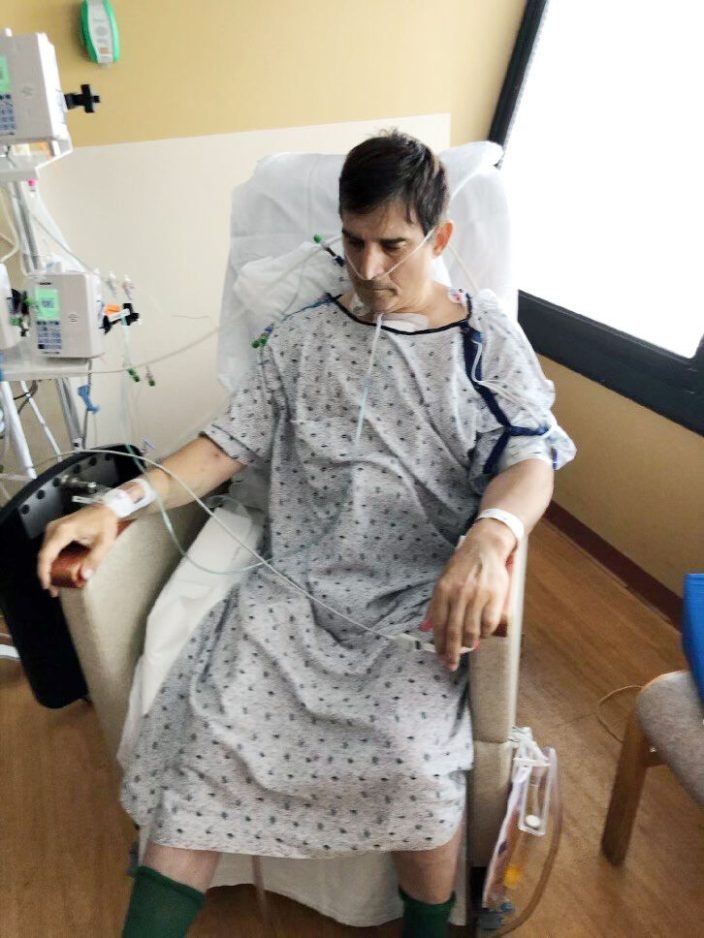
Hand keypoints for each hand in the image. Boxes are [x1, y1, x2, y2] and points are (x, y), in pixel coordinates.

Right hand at [37, 504, 119, 597]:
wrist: (107, 507)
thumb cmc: (105, 522)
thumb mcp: (104, 543)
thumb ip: (94, 559)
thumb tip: (84, 576)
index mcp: (64, 531)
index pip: (46, 555)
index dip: (44, 572)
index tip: (47, 585)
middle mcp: (54, 528)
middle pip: (43, 555)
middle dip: (46, 573)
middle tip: (54, 589)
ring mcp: (54, 527)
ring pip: (45, 552)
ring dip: (48, 568)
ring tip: (56, 582)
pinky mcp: (57, 529)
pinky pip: (50, 547)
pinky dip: (52, 560)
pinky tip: (58, 569)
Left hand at [423, 520, 513, 670]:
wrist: (485, 547)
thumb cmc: (462, 566)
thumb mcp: (442, 581)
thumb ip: (435, 605)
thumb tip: (426, 627)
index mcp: (443, 591)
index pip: (439, 625)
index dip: (439, 645)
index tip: (440, 657)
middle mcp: (458, 595)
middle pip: (454, 632)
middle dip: (452, 653)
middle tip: (451, 665)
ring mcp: (477, 596)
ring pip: (471, 631)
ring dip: (468, 644)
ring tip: (467, 647)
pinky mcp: (494, 597)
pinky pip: (488, 624)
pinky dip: (485, 633)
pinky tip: (482, 633)